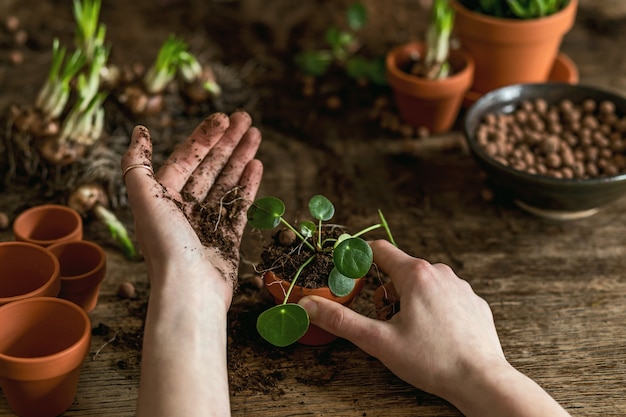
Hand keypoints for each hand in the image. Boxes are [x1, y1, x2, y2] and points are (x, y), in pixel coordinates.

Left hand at [121, 111, 262, 303]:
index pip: (185, 158)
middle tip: (246, 118)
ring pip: (226, 183)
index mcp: (162, 198)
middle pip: (209, 167)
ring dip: (240, 158)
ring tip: (256, 135)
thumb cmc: (166, 245)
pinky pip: (239, 205)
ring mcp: (207, 223)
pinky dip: (248, 185)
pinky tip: (257, 165)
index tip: (224, 117)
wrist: (190, 291)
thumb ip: (137, 164)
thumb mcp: (144, 198)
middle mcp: (183, 209)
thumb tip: (139, 131)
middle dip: (227, 142)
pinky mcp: (226, 238)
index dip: (204, 137)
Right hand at [298, 240, 570, 416]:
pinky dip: (433, 311)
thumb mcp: (379, 341)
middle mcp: (440, 273)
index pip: (379, 250)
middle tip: (388, 325)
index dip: (359, 259)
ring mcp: (460, 287)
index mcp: (416, 275)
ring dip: (409, 303)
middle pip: (399, 272)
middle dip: (386, 295)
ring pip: (422, 285)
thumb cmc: (431, 360)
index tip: (349, 274)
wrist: (482, 381)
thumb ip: (341, 320)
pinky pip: (443, 298)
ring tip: (414, 336)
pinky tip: (436, 337)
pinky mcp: (473, 303)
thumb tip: (308, 305)